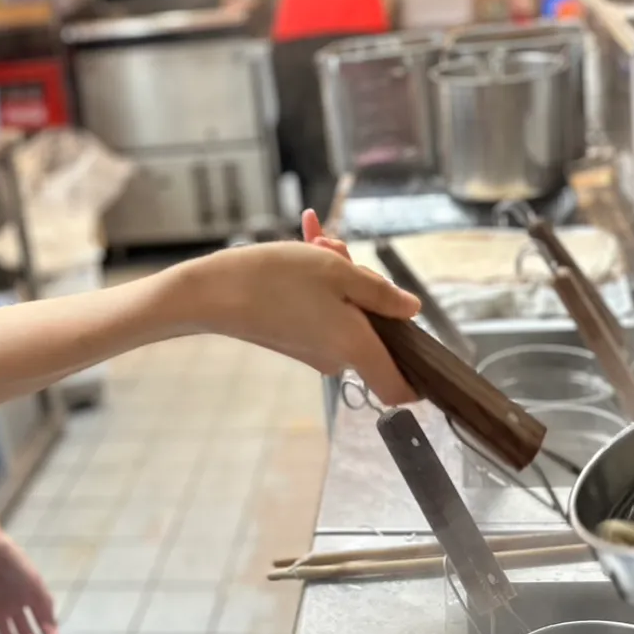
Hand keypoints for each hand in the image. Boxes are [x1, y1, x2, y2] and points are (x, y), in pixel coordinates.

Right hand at [183, 219, 419, 405]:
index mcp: (356, 348)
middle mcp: (337, 358)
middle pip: (373, 331)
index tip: (422, 350)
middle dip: (365, 287)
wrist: (211, 292)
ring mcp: (312, 350)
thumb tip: (411, 310)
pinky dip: (319, 284)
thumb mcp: (337, 272)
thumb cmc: (275, 279)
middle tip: (338, 250)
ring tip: (315, 242)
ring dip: (337, 277)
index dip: (418, 378)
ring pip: (346, 313)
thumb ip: (381, 294)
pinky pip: (322, 312)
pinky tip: (305, 248)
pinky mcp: (292, 339)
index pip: (399, 391)